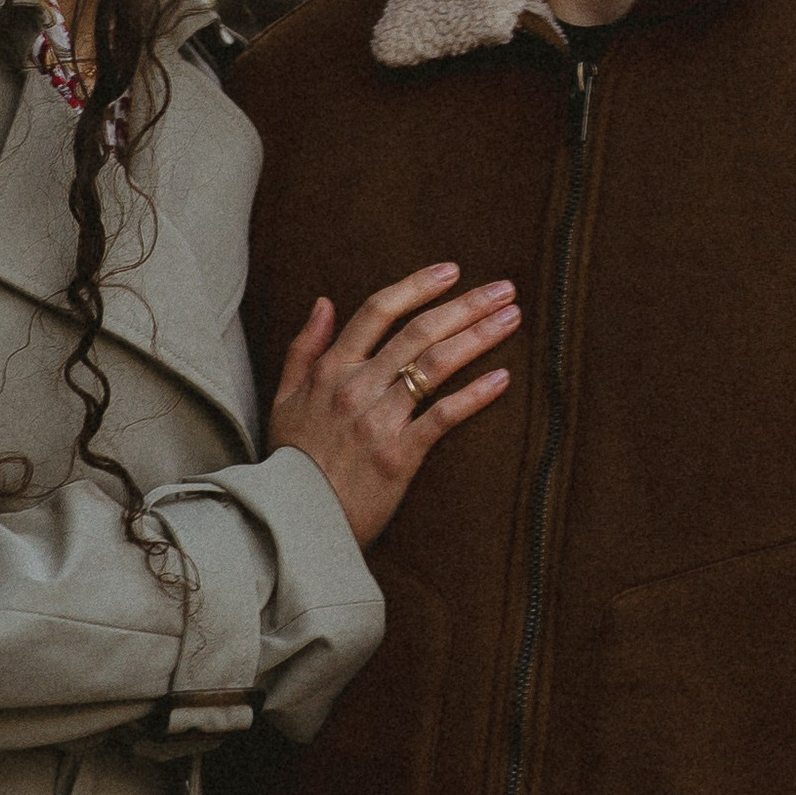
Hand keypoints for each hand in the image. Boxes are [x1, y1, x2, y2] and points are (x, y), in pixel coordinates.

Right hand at [266, 264, 517, 546]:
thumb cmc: (291, 461)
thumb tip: (324, 302)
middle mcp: (357, 387)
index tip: (451, 270)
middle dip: (466, 305)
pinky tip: (503, 377)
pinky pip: (443, 416)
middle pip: (418, 332)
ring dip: (478, 337)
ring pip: (435, 365)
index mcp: (331, 370)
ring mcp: (379, 420)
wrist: (294, 523)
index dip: (417, 286)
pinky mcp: (399, 456)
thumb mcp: (283, 399)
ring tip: (512, 318)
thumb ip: (304, 348)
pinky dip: (475, 394)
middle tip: (504, 289)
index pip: (378, 311)